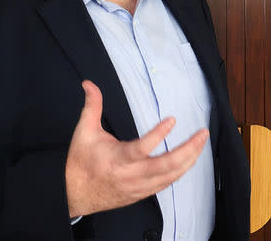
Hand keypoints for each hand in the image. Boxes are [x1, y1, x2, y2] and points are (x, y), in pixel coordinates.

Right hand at [65, 80, 208, 217]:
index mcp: (117, 159)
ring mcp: (139, 187)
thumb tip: (88, 83)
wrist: (75, 194)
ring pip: (171, 177)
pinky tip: (188, 160)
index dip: (158, 135)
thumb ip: (91, 105)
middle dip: (188, 150)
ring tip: (200, 143)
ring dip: (189, 160)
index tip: (172, 119)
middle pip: (167, 166)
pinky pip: (167, 184)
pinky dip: (180, 171)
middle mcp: (132, 176)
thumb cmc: (80, 162)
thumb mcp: (84, 131)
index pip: (142, 148)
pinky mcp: (142, 193)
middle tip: (202, 133)